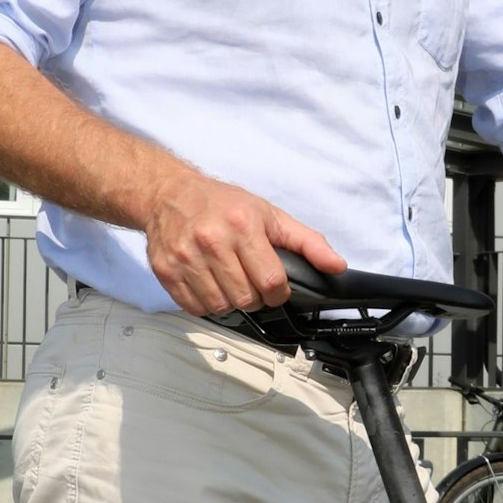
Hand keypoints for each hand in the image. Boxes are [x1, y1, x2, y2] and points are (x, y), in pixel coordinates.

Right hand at [141, 167, 344, 313]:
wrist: (169, 194)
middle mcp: (212, 240)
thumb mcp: (270, 215)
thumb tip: (336, 265)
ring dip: (231, 302)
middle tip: (251, 282)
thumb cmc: (222, 204)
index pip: (271, 281)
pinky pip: (195, 308)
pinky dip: (206, 304)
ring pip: (221, 306)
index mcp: (243, 225)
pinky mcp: (166, 270)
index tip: (275, 286)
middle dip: (256, 298)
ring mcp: (186, 257)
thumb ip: (307, 242)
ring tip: (230, 283)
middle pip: (246, 299)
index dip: (279, 292)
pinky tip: (210, 285)